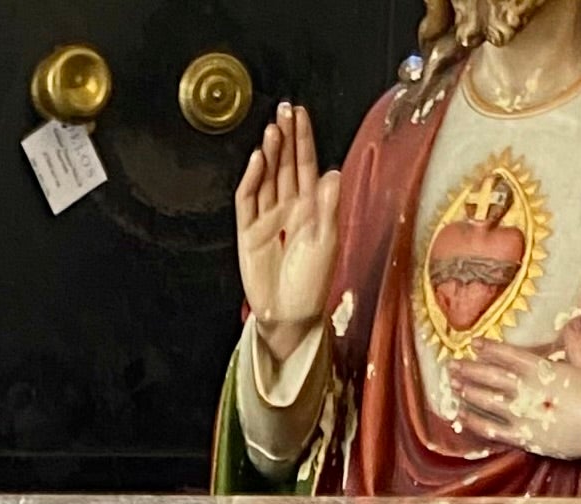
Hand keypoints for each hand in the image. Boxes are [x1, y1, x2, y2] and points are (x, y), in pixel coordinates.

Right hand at [236, 103, 341, 372]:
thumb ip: (328, 207)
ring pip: (267, 177)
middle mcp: (288, 207)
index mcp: (310, 207)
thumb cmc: (312, 284)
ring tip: (272, 130)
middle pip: (284, 164)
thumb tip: (332, 172)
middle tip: (283, 109)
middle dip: (284, 137)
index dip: (303, 139)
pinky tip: (259, 162)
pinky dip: (252, 181)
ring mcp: (267, 219)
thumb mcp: (327, 242)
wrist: (290, 316)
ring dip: (269, 153)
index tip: (301, 114)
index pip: (305, 165)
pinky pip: (248, 201)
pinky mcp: (249, 233)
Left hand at [448, 317, 580, 465]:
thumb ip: (575, 341)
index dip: (488, 348)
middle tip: (451, 365)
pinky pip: (491, 428)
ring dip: (468, 392)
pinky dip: (474, 421)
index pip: (507, 355)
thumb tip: (573, 319)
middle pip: (490, 376)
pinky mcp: (521, 435)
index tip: (473, 343)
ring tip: (453, 385)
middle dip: (469, 369)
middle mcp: (524, 389)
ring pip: (486, 400)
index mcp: (539, 369)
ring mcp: (520, 413)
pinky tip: (461, 415)